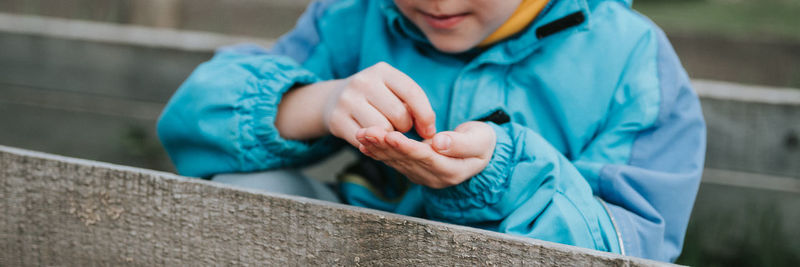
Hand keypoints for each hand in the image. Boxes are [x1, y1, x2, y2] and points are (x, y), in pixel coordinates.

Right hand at [323, 62, 435, 146]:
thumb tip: (429, 132)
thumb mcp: (393, 91)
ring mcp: (347, 100)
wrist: (333, 99)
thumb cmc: (375, 98)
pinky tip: (373, 139)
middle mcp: (363, 81)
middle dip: (405, 127)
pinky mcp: (337, 119)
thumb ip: (413, 105)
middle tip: (400, 128)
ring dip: (390, 137)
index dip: (425, 115)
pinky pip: (366, 141)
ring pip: (383, 129)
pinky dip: (374, 145)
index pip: (412, 93)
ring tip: (386, 131)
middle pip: (399, 114)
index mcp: (382, 70)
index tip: (429, 131)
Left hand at [355, 121, 495, 188]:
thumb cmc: (482, 143)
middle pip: (405, 160)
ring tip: (361, 134)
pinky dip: (378, 152)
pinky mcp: (414, 169)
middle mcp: (433, 177)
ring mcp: (422, 175)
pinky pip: (393, 161)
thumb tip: (439, 143)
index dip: (407, 147)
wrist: (480, 152)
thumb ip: (461, 143)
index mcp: (451, 170)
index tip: (390, 136)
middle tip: (366, 132)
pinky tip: (363, 144)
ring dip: (377, 148)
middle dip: (384, 146)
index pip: (424, 157)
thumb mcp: (480, 141)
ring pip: (396, 161)